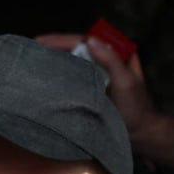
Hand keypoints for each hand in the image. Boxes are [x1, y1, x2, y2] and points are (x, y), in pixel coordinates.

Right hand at [35, 33, 161, 141]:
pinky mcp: (95, 87)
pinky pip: (76, 75)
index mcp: (116, 54)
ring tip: (34, 56)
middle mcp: (107, 60)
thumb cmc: (136, 109)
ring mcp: (100, 74)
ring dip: (56, 57)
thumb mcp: (125, 82)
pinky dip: (61, 72)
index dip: (61, 39)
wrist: (142, 134)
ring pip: (75, 59)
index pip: (85, 40)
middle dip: (55, 45)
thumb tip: (90, 40)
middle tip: (31, 47)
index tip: (40, 41)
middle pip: (77, 47)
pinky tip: (47, 73)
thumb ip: (111, 60)